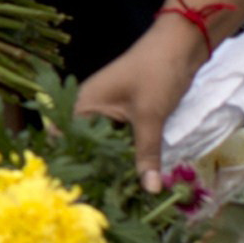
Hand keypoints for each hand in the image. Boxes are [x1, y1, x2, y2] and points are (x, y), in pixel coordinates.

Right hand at [80, 23, 207, 188]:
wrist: (181, 45)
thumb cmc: (157, 72)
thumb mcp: (150, 116)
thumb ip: (147, 154)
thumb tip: (151, 190)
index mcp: (84, 103)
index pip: (63, 139)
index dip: (68, 163)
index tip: (77, 190)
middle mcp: (89, 107)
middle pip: (81, 145)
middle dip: (90, 168)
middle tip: (98, 197)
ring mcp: (106, 109)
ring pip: (100, 143)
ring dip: (108, 162)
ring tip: (112, 192)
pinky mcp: (123, 112)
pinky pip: (116, 138)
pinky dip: (121, 153)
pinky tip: (128, 173)